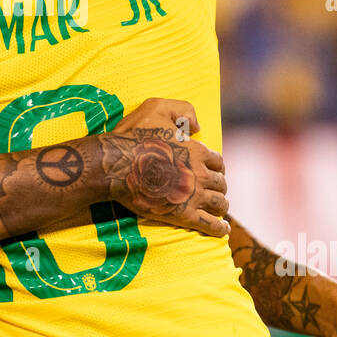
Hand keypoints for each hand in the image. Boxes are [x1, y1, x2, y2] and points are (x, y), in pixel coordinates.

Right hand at [103, 98, 228, 235]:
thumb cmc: (132, 135)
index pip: (217, 162)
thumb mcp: (157, 107)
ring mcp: (193, 195)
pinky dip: (219, 228)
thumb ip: (182, 109)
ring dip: (221, 206)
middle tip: (214, 192)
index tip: (212, 172)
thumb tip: (198, 126)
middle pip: (221, 183)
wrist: (115, 164)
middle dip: (219, 187)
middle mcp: (200, 174)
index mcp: (197, 151)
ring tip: (218, 210)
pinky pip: (210, 224)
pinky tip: (222, 229)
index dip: (216, 167)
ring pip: (220, 204)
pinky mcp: (183, 214)